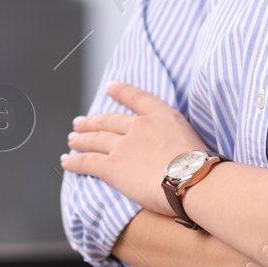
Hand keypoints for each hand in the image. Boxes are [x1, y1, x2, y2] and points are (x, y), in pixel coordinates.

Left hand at [62, 82, 208, 214]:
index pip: (138, 98)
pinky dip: (74, 161)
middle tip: (80, 123)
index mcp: (162, 116)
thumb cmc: (201, 168)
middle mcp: (140, 126)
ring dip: (81, 139)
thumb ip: (178, 138)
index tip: (111, 87)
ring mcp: (124, 145)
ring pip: (95, 140)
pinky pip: (88, 161)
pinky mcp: (113, 166)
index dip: (123, 92)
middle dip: (93, 121)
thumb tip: (175, 152)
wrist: (192, 180)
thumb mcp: (194, 140)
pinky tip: (66, 161)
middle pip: (109, 121)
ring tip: (72, 140)